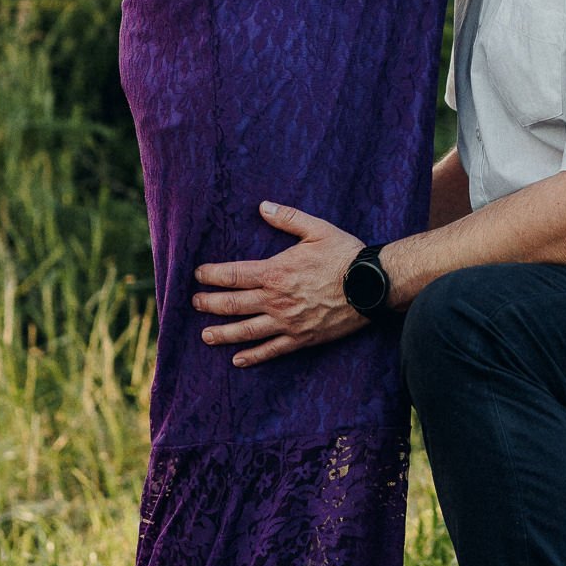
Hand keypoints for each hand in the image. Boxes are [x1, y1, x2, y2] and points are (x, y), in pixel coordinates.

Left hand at [192, 202, 364, 364]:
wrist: (371, 286)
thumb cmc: (345, 255)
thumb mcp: (317, 229)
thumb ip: (288, 218)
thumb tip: (262, 206)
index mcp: (275, 272)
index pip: (233, 275)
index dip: (211, 275)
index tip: (197, 275)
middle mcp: (275, 300)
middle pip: (232, 304)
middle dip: (209, 303)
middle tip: (194, 303)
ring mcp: (287, 323)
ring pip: (246, 331)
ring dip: (222, 333)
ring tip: (205, 335)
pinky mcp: (301, 338)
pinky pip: (271, 350)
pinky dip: (253, 357)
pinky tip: (238, 360)